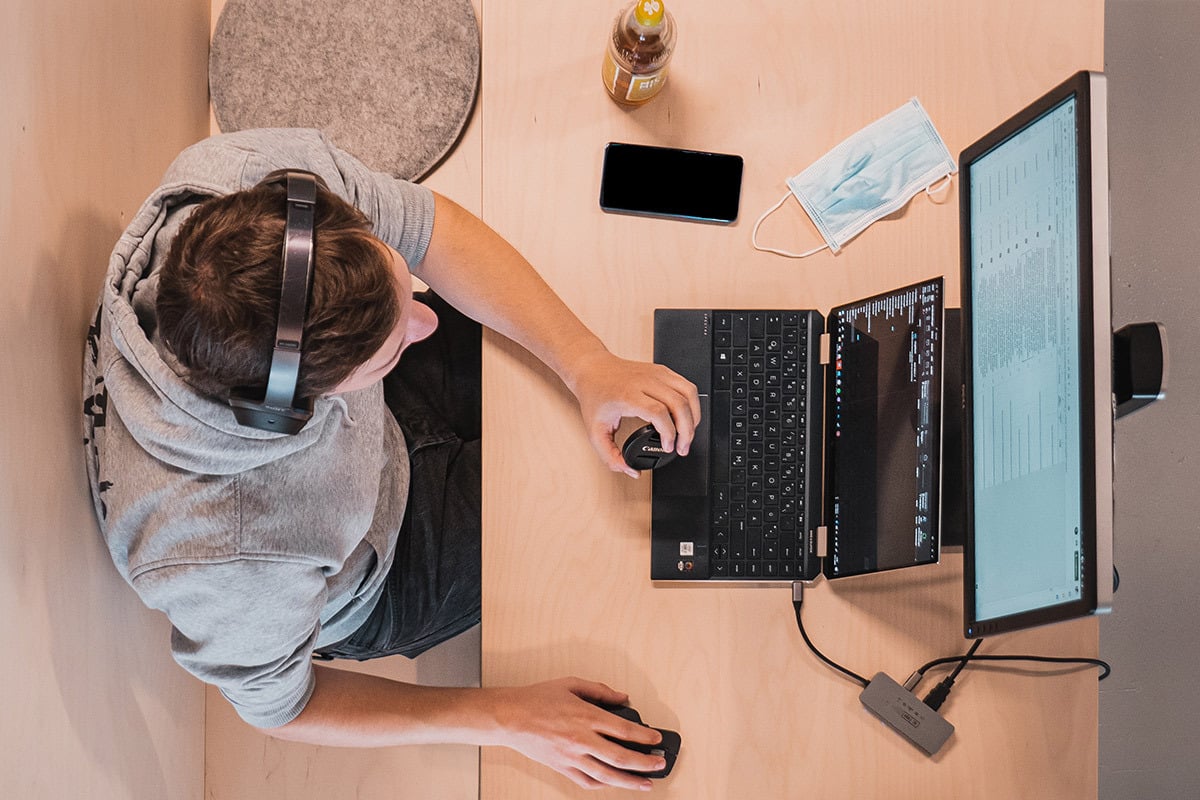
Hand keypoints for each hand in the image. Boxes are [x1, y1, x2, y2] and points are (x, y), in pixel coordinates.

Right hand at [487, 677, 666, 789]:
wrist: (510, 717)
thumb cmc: (538, 699)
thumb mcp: (571, 684)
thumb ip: (600, 690)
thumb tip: (622, 697)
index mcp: (586, 716)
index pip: (623, 730)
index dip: (644, 736)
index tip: (656, 739)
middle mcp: (581, 739)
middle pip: (620, 757)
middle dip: (644, 763)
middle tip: (660, 764)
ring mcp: (571, 757)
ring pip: (607, 775)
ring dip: (629, 781)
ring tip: (646, 784)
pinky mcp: (562, 767)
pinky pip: (586, 781)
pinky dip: (603, 785)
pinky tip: (614, 784)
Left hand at [568, 351, 700, 477]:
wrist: (592, 369)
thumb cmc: (595, 396)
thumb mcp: (595, 432)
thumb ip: (610, 457)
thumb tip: (631, 471)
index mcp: (628, 395)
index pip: (659, 412)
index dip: (669, 433)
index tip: (668, 447)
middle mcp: (644, 381)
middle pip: (679, 403)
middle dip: (687, 430)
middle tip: (682, 447)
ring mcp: (656, 374)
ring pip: (688, 392)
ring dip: (694, 416)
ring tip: (688, 433)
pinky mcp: (663, 371)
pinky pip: (686, 386)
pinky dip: (691, 403)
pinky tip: (686, 416)